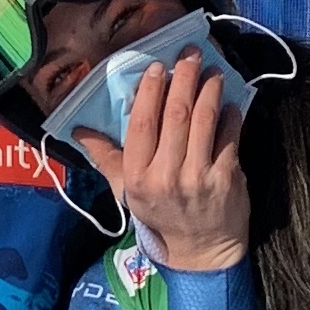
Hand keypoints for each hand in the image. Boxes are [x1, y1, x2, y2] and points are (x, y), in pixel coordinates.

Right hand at [74, 48, 249, 271]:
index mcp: (137, 176)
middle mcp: (166, 175)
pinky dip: (230, 116)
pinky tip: (229, 104)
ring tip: (212, 72)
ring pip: (204, 120)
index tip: (158, 67)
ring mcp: (198, 177)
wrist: (200, 252)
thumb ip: (106, 157)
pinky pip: (229, 137)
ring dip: (210, 90)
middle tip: (190, 56)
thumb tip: (79, 130)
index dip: (151, 91)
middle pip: (176, 115)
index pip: (143, 123)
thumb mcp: (126, 191)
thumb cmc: (160, 216)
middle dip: (184, 79)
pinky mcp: (226, 179)